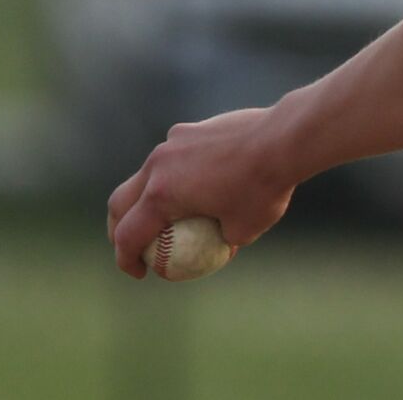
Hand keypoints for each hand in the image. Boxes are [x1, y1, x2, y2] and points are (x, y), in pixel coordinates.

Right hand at [106, 107, 298, 278]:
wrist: (284, 139)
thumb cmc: (265, 188)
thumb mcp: (244, 230)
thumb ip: (222, 242)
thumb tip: (216, 251)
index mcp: (161, 196)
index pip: (127, 235)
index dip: (126, 260)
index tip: (140, 273)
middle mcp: (158, 166)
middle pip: (121, 202)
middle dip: (118, 228)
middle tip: (133, 245)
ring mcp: (171, 143)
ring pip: (145, 174)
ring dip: (143, 196)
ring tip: (161, 213)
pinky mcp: (188, 129)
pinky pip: (171, 155)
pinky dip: (172, 173)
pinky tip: (196, 180)